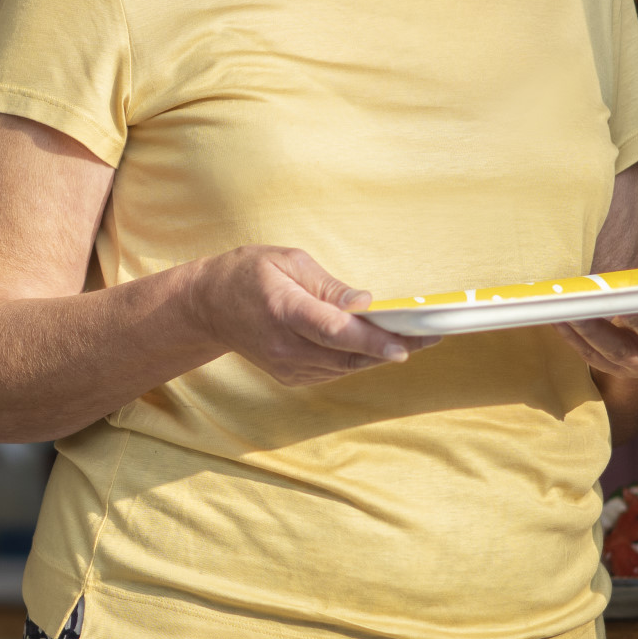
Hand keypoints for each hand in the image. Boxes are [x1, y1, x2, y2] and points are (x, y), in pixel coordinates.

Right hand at [188, 246, 439, 386]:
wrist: (207, 306)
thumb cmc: (248, 274)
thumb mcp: (287, 261)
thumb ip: (328, 285)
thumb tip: (366, 303)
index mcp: (283, 310)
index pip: (334, 330)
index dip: (372, 339)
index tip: (405, 344)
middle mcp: (284, 346)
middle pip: (348, 353)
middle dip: (391, 346)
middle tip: (430, 336)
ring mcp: (286, 366)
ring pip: (346, 365)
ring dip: (378, 353)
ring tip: (411, 338)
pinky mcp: (291, 377)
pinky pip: (334, 370)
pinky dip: (355, 358)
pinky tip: (372, 344)